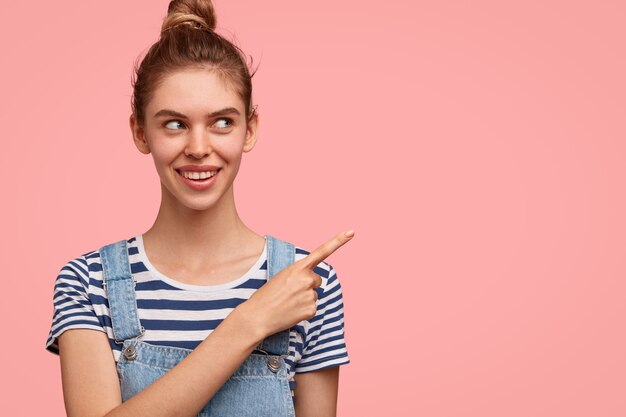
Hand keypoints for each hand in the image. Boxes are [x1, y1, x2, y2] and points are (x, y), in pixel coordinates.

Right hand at [236, 230, 354, 340]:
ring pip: (314, 294)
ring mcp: (310, 294)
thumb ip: (298, 274)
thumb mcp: (281, 276)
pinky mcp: (312, 309)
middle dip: (307, 285)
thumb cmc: (266, 295)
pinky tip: (291, 311)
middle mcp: (307, 279)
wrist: (257, 316)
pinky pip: (312, 307)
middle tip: (289, 292)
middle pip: (316, 280)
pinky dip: (303, 310)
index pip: (322, 251)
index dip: (338, 241)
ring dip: (304, 298)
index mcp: (298, 267)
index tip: (351, 232)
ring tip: (287, 303)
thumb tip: (312, 282)